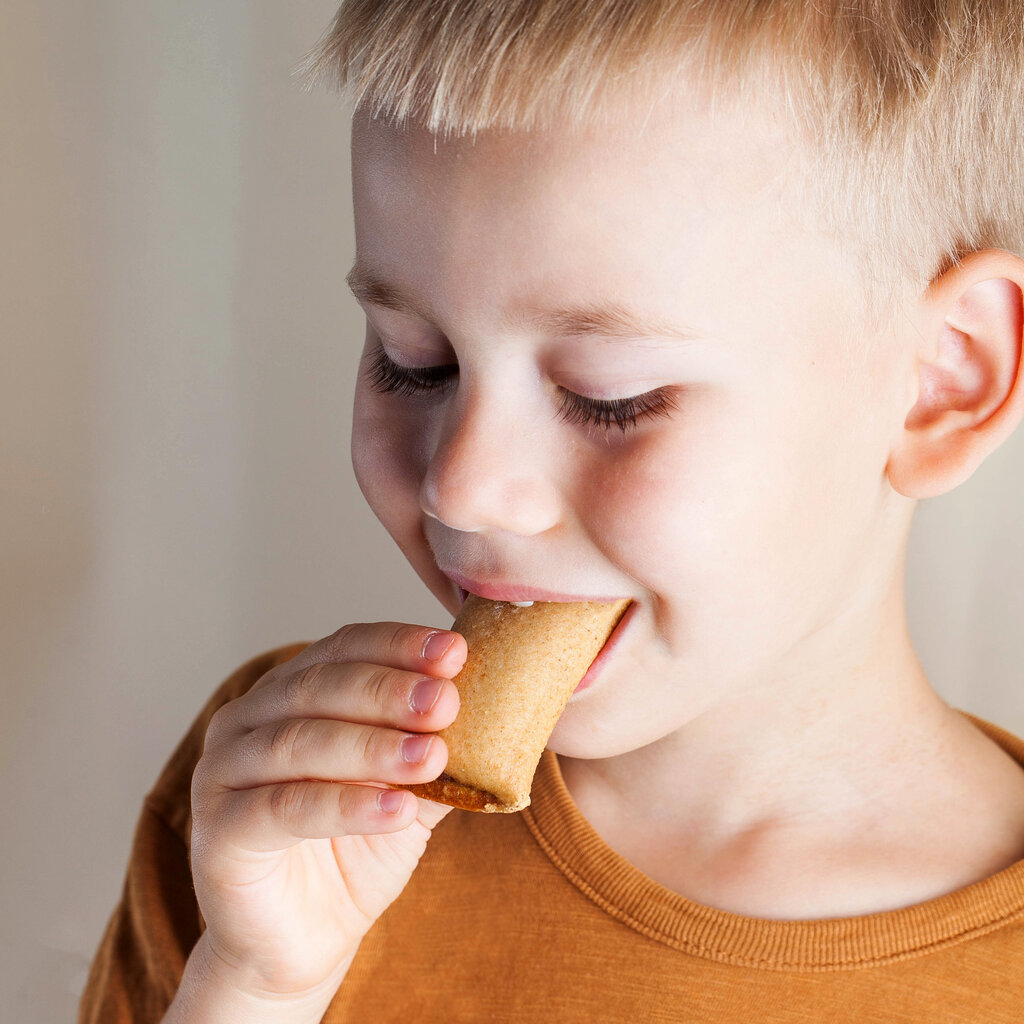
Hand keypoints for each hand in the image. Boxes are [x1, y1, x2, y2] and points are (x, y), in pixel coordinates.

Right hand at [187, 621, 464, 1002]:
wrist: (301, 942)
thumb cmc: (352, 851)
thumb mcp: (407, 790)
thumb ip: (433, 749)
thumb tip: (497, 712)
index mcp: (290, 692)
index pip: (344, 647)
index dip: (398, 645)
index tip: (454, 651)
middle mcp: (248, 719)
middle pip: (320, 687)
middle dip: (389, 691)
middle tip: (445, 701)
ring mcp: (223, 772)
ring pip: (301, 742)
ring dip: (373, 746)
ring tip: (430, 755)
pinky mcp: (218, 830)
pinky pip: (285, 808)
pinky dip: (346, 805)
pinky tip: (397, 810)